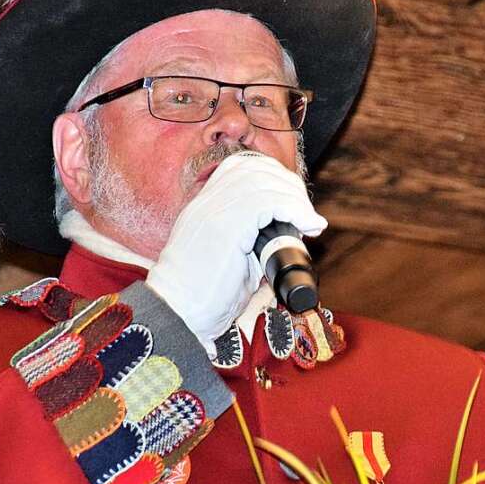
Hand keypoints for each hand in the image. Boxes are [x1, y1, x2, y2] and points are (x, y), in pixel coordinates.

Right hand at [146, 152, 326, 344]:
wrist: (175, 315)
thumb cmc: (201, 297)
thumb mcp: (228, 257)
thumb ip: (251, 240)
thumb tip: (285, 238)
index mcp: (204, 206)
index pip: (240, 168)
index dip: (272, 177)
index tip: (292, 202)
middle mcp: (207, 201)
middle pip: (255, 168)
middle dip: (288, 185)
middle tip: (305, 214)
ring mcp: (214, 210)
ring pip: (265, 181)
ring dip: (295, 198)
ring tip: (309, 222)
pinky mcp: (226, 225)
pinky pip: (269, 202)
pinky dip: (295, 209)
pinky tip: (308, 225)